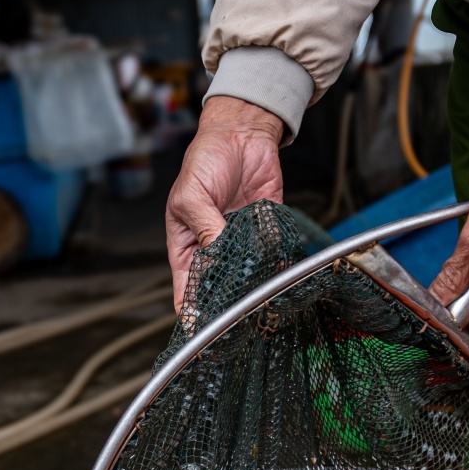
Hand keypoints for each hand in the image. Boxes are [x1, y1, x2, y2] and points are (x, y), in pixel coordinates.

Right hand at [166, 96, 283, 309]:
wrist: (243, 134)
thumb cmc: (206, 160)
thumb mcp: (193, 194)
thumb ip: (205, 227)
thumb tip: (218, 255)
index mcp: (187, 244)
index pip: (187, 288)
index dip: (193, 313)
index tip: (201, 335)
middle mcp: (214, 249)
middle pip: (220, 289)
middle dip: (228, 305)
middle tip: (238, 321)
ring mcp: (241, 243)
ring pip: (248, 277)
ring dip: (254, 287)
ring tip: (260, 301)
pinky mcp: (266, 233)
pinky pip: (272, 257)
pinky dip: (276, 266)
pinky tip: (281, 275)